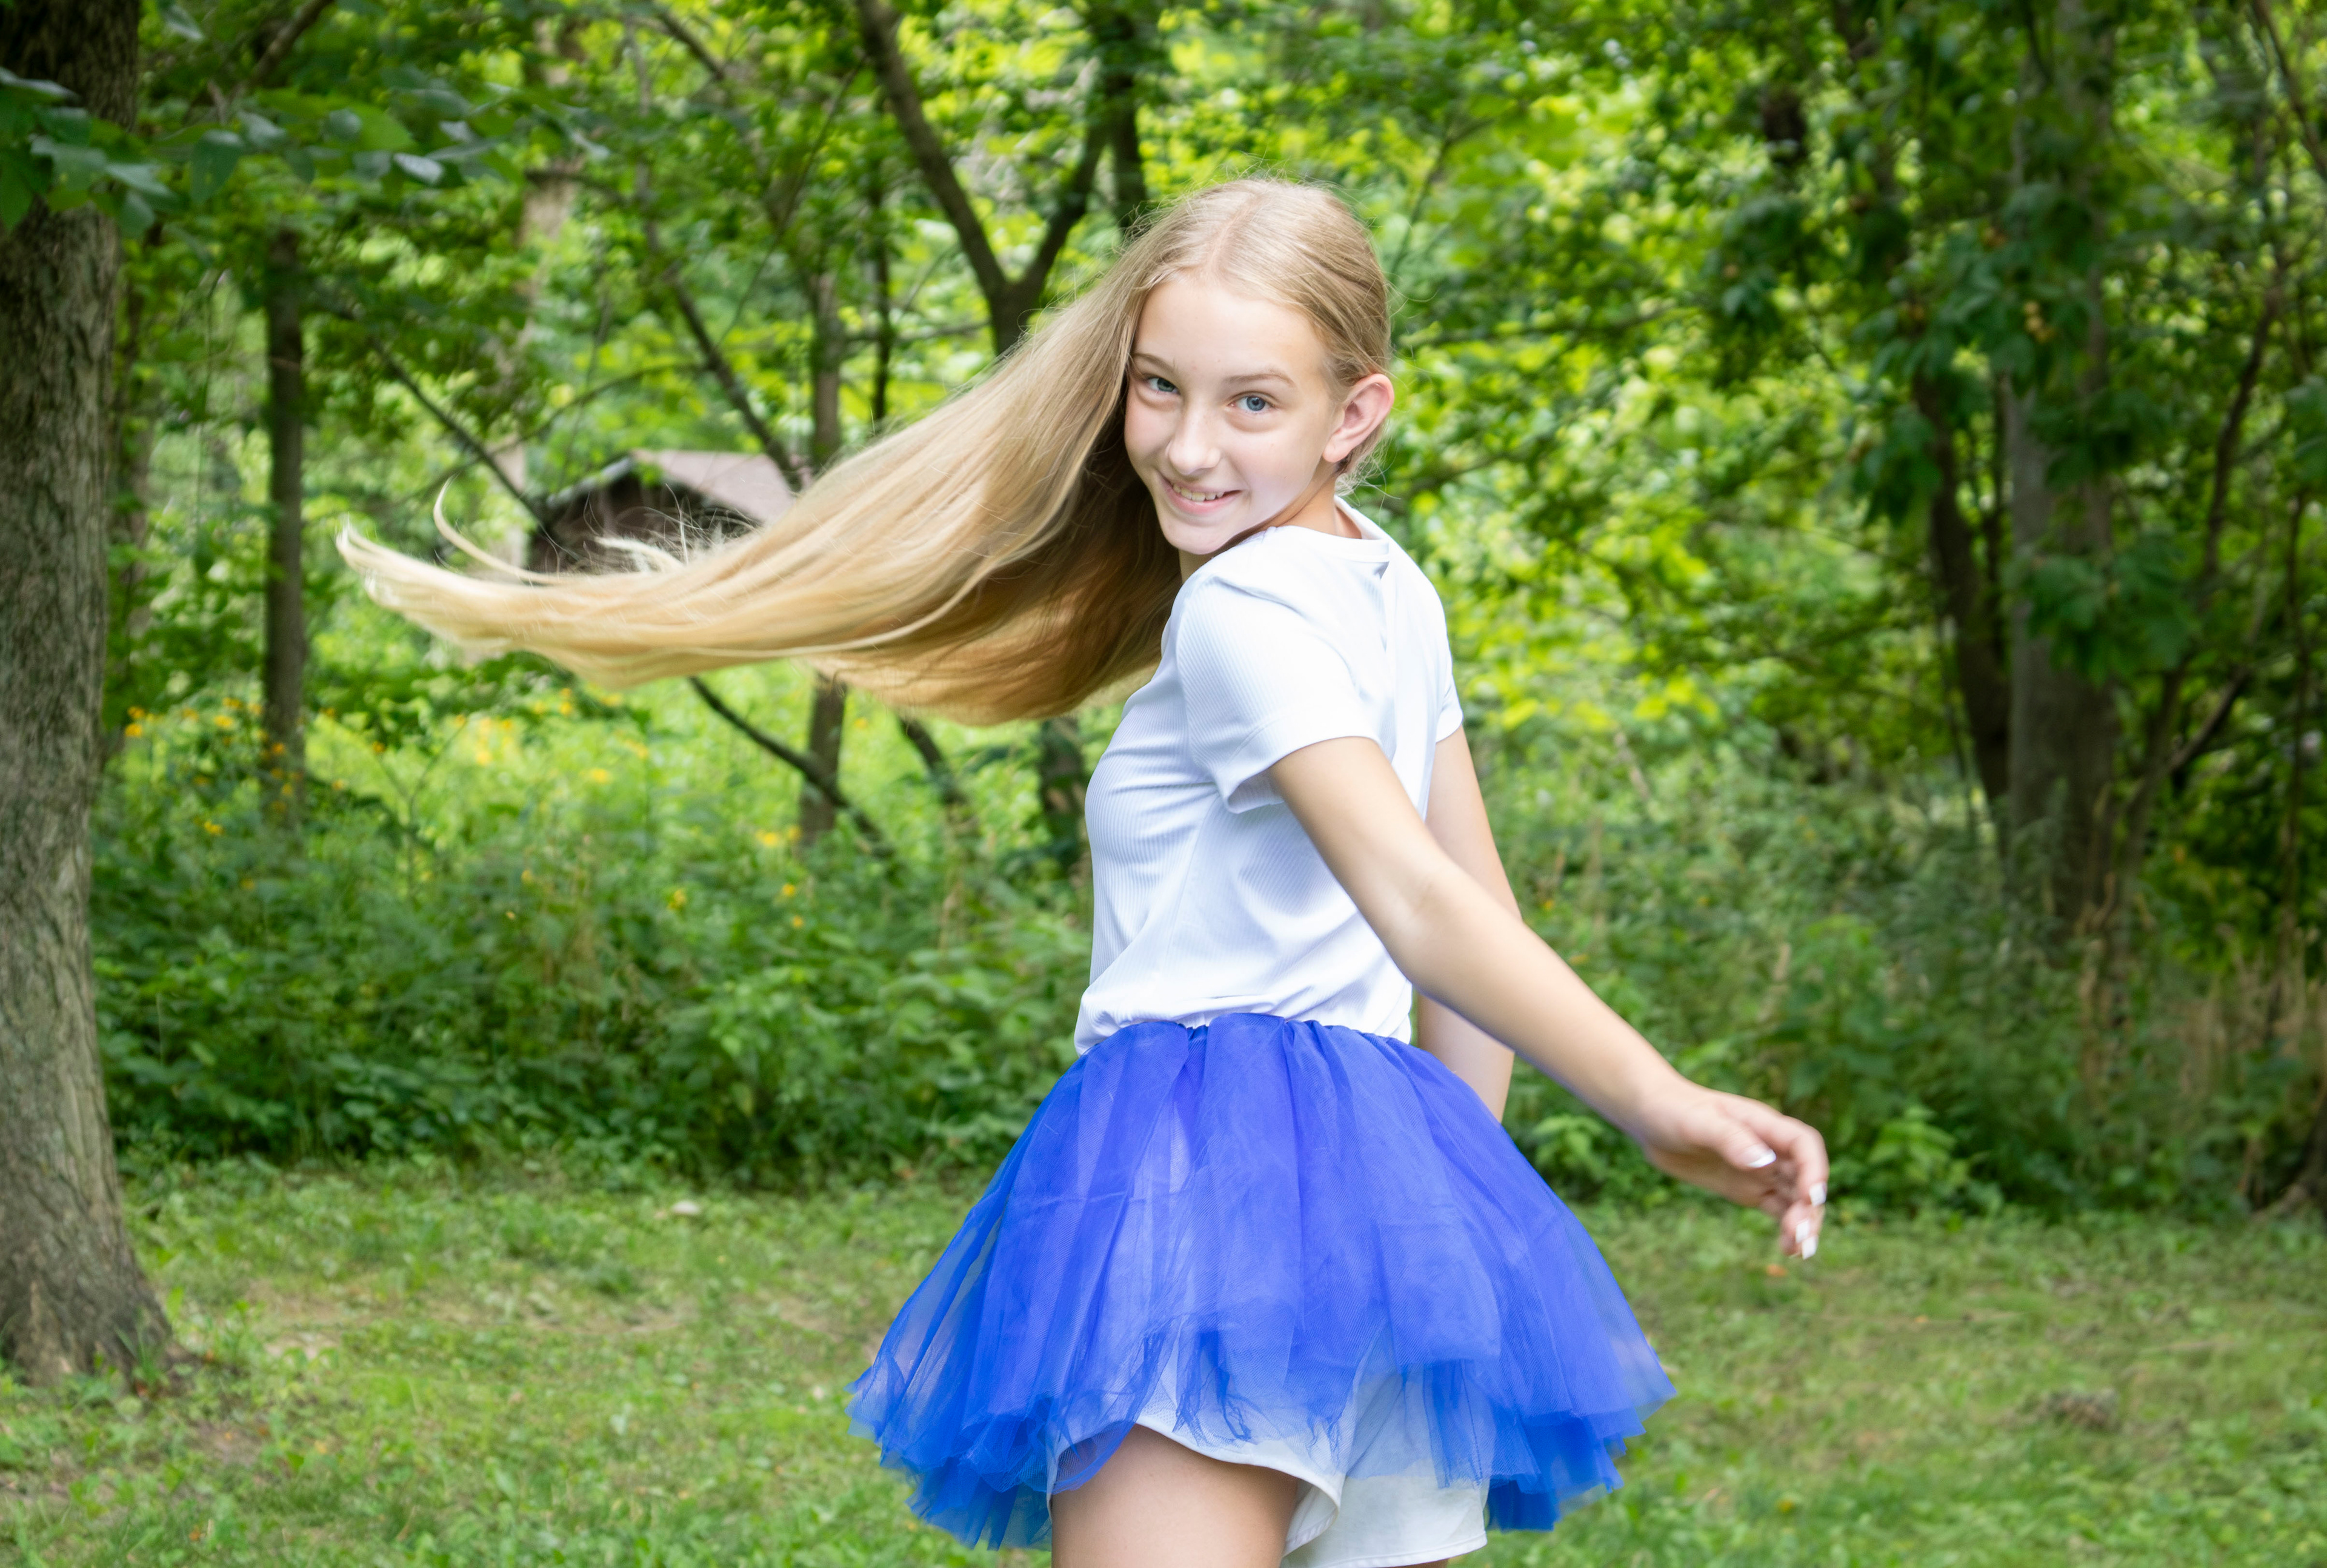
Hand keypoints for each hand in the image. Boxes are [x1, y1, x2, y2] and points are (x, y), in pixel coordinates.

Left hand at [1631, 1085, 1827, 1257]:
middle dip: (1809, 1207)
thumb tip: (1765, 1163)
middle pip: (1805, 1178)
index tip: (1811, 1198)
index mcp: (1763, 1124)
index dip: (1814, 1170)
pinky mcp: (1748, 1189)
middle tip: (1803, 1237)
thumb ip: (1730, 1139)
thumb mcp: (1698, 1122)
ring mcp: (1761, 1170)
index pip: (1804, 1144)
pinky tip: (1788, 1250)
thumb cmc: (1673, 1109)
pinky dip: (1786, 1229)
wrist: (1651, 1118)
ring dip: (1803, 1223)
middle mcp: (1770, 1148)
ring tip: (1799, 1252)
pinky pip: (1777, 1209)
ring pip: (1795, 1198)